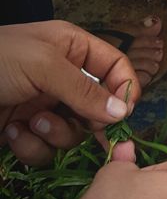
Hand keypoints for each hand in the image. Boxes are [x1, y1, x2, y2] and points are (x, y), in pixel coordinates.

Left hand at [0, 21, 138, 165]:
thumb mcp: (43, 65)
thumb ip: (84, 89)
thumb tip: (123, 113)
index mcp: (71, 48)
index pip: (114, 67)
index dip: (124, 90)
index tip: (123, 115)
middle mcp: (61, 77)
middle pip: (98, 108)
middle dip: (86, 120)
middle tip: (80, 126)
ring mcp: (42, 106)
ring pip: (72, 134)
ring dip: (53, 134)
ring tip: (29, 122)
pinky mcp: (23, 132)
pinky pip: (44, 149)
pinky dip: (29, 146)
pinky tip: (10, 133)